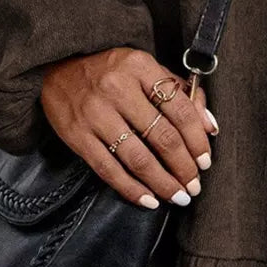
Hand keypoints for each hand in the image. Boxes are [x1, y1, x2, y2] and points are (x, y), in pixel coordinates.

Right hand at [40, 46, 218, 208]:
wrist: (56, 69)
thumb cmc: (111, 71)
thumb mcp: (145, 69)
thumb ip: (180, 92)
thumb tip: (210, 126)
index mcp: (140, 67)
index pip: (179, 109)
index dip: (197, 140)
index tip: (205, 161)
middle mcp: (118, 88)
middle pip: (162, 136)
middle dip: (183, 167)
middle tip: (194, 186)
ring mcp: (95, 113)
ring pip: (138, 158)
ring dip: (162, 183)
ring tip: (177, 196)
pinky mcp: (77, 135)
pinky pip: (109, 169)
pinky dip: (131, 189)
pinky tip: (148, 200)